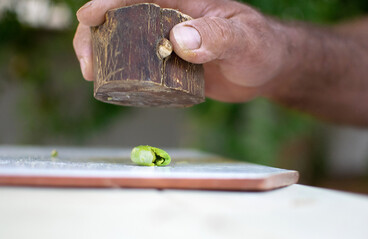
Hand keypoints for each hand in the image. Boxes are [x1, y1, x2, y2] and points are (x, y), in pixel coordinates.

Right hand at [73, 0, 287, 101]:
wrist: (266, 70)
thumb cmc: (259, 46)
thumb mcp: (242, 38)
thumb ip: (216, 36)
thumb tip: (178, 41)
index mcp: (183, 3)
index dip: (109, 2)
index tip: (89, 17)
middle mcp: (171, 20)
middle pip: (122, 18)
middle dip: (96, 34)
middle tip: (88, 61)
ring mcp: (168, 43)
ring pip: (127, 43)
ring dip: (106, 56)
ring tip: (94, 75)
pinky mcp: (171, 66)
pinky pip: (142, 67)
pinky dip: (126, 75)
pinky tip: (118, 87)